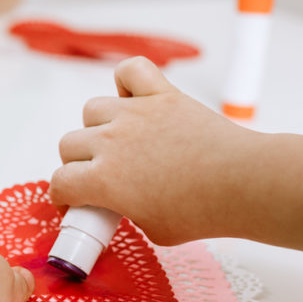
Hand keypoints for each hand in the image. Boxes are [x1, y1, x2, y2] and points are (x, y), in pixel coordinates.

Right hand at [50, 56, 260, 245]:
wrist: (243, 184)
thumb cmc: (203, 213)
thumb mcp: (152, 230)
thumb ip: (127, 213)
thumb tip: (124, 205)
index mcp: (103, 181)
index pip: (59, 183)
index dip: (63, 197)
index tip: (75, 205)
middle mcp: (111, 142)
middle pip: (69, 144)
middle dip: (78, 164)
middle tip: (99, 176)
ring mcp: (136, 113)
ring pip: (93, 110)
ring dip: (98, 127)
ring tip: (120, 143)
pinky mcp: (162, 96)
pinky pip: (131, 71)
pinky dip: (127, 81)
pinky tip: (135, 100)